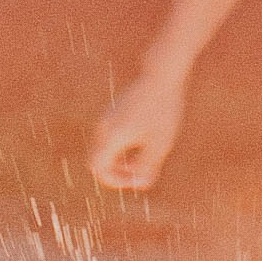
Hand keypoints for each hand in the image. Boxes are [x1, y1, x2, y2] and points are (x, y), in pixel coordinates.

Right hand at [88, 68, 186, 190]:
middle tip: (142, 172)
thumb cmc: (163, 111)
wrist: (161, 77)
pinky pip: (111, 137)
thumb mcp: (161, 144)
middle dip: (117, 171)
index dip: (113, 180)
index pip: (97, 168)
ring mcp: (106, 118)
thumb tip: (139, 183)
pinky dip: (122, 146)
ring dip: (120, 158)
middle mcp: (104, 128)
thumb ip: (149, 167)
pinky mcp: (112, 112)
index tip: (134, 179)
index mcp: (113, 137)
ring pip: (105, 149)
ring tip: (147, 154)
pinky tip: (145, 140)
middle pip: (98, 160)